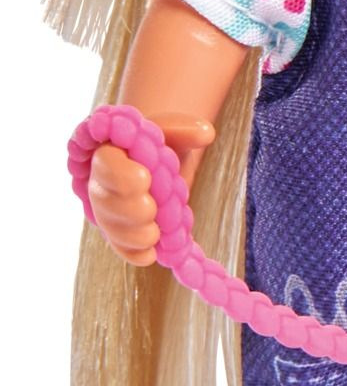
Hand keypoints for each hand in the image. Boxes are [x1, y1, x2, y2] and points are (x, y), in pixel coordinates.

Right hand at [86, 116, 216, 266]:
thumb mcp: (171, 131)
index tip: (144, 177)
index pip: (105, 164)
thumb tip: (206, 133)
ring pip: (111, 227)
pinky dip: (135, 253)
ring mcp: (108, 211)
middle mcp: (101, 184)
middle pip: (105, 201)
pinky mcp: (120, 232)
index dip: (120, 173)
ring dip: (132, 234)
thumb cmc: (158, 144)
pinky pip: (121, 247)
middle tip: (150, 209)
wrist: (157, 165)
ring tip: (154, 234)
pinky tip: (150, 256)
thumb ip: (184, 130)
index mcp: (108, 153)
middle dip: (128, 209)